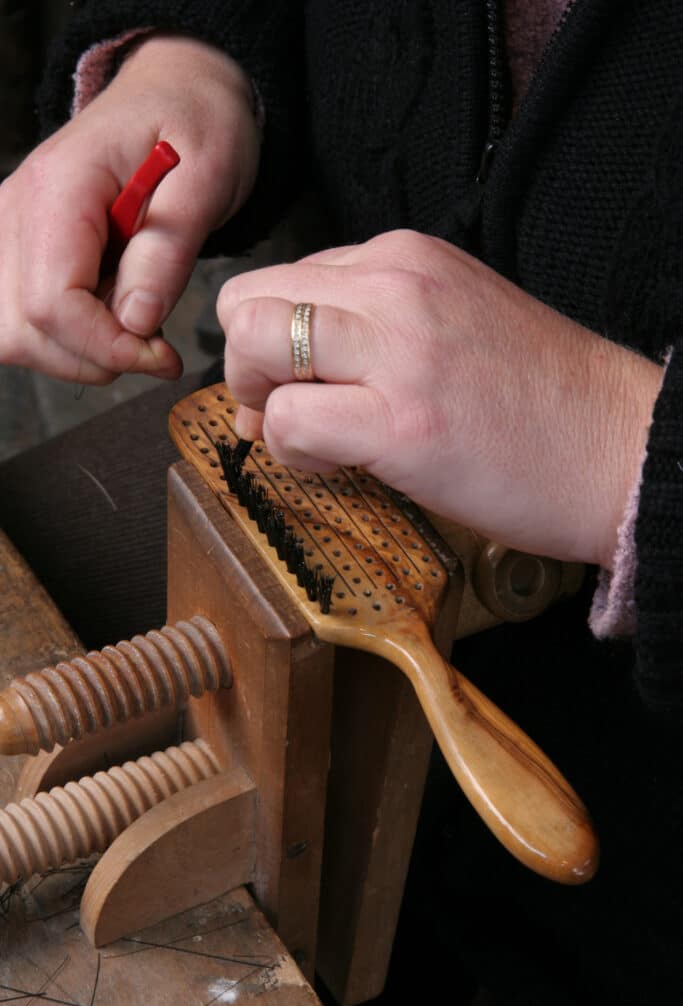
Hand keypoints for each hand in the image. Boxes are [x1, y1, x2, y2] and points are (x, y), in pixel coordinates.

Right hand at [0, 35, 259, 383]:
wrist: (177, 94)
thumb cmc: (196, 125)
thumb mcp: (207, 178)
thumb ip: (168, 251)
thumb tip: (137, 322)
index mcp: (60, 188)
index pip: (51, 302)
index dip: (105, 345)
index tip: (162, 355)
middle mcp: (17, 211)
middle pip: (20, 328)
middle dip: (91, 358)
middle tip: (154, 347)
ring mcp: (12, 232)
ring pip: (13, 334)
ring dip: (78, 354)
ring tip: (135, 327)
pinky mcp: (22, 251)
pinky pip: (23, 320)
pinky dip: (68, 339)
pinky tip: (111, 318)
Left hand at [218, 229, 662, 568]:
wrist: (617, 447)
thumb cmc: (538, 397)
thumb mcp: (452, 319)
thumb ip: (371, 323)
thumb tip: (288, 364)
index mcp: (405, 257)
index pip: (281, 278)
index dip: (266, 338)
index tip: (292, 384)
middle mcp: (395, 284)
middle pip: (248, 301)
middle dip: (245, 365)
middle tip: (283, 409)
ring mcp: (399, 349)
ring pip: (253, 344)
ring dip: (259, 400)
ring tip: (309, 437)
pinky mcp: (402, 421)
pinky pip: (288, 420)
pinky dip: (290, 450)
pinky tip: (336, 464)